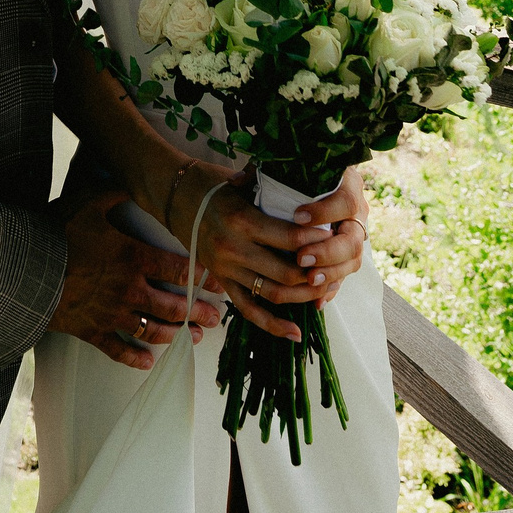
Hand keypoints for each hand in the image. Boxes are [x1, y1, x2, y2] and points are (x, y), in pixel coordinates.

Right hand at [49, 192, 225, 369]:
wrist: (27, 269)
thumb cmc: (57, 233)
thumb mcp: (88, 202)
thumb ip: (113, 194)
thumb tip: (129, 183)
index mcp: (133, 257)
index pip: (177, 268)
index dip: (200, 275)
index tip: (216, 281)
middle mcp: (129, 289)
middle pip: (173, 304)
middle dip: (198, 311)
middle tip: (215, 317)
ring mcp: (111, 313)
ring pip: (153, 329)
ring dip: (176, 334)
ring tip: (194, 338)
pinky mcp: (92, 331)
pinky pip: (118, 350)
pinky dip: (135, 358)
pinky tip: (149, 362)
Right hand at [166, 167, 368, 340]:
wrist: (175, 196)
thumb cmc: (213, 184)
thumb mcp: (242, 178)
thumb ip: (272, 185)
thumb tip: (311, 188)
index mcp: (242, 221)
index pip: (291, 238)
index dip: (317, 241)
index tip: (334, 235)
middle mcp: (233, 249)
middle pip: (287, 273)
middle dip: (317, 273)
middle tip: (336, 266)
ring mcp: (226, 270)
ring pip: (273, 295)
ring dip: (304, 297)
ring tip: (326, 291)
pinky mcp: (220, 283)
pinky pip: (249, 310)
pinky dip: (273, 326)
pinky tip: (296, 333)